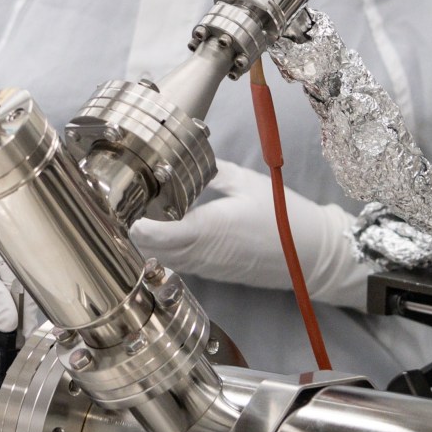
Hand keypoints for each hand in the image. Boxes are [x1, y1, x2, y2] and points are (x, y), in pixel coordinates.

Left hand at [130, 162, 367, 307]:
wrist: (314, 255)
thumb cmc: (285, 216)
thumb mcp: (247, 183)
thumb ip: (212, 172)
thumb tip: (185, 158)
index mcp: (212, 229)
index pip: (163, 235)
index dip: (140, 228)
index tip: (124, 214)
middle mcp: (205, 254)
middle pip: (156, 251)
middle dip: (134, 235)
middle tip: (117, 211)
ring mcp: (209, 268)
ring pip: (166, 260)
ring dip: (148, 246)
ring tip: (132, 219)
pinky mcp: (215, 273)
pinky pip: (181, 264)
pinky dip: (165, 252)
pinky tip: (159, 233)